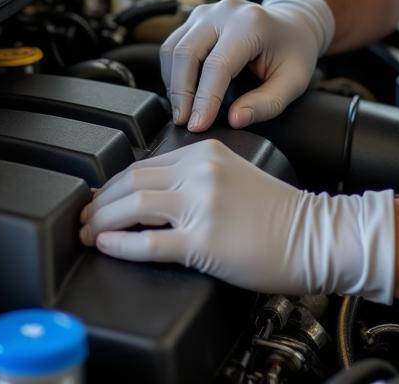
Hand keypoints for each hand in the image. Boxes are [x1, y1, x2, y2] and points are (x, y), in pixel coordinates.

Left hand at [79, 138, 394, 301]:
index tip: (99, 198)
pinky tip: (108, 247)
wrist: (315, 234)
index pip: (145, 163)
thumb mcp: (234, 175)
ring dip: (102, 222)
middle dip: (100, 203)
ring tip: (88, 234)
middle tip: (83, 219)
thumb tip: (153, 195)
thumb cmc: (280, 212)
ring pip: (134, 206)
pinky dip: (122, 245)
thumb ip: (197, 176)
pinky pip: (150, 242)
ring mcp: (202, 205)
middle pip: (132, 181)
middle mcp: (201, 172)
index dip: (113, 184)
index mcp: (207, 151)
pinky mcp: (204, 240)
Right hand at [160, 0, 334, 131]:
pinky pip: (174, 44)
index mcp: (251, 24)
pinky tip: (183, 92)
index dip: (205, 99)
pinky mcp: (197, 17)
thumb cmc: (294, 52)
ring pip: (174, 48)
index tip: (197, 126)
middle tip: (185, 123)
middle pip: (187, 53)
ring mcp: (208, 11)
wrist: (293, 22)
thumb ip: (266, 103)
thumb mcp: (293, 82)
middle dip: (182, 93)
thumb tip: (234, 120)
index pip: (217, 65)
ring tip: (183, 111)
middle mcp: (225, 12)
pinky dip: (173, 71)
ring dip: (173, 83)